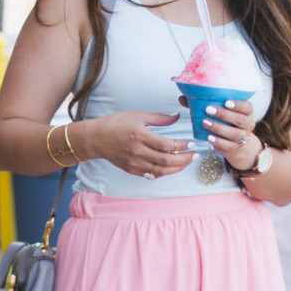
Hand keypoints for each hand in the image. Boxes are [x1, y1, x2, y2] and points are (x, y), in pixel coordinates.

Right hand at [79, 111, 195, 179]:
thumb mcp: (138, 115)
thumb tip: (177, 117)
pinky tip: (171, 167)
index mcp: (140, 136)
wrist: (96, 138)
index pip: (167, 144)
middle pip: (167, 160)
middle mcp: (138, 151)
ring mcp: (135, 163)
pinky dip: (164, 172)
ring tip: (186, 162)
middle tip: (194, 155)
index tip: (191, 142)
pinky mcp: (132, 170)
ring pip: (161, 171)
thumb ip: (159, 118)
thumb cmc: (117, 124)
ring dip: (177, 168)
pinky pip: (152, 175)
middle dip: (184, 159)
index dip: (182, 144)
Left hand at [196, 98, 259, 171]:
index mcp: (246, 112)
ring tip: (205, 122)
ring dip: (219, 127)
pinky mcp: (234, 148)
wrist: (235, 144)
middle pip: (240, 120)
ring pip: (234, 133)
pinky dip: (218, 141)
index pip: (247, 107)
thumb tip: (183, 98)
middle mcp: (247, 124)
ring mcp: (242, 137)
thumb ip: (203, 103)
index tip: (226, 102)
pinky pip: (228, 145)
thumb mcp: (219, 112)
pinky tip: (208, 137)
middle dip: (224, 114)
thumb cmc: (225, 122)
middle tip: (208, 109)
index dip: (238, 104)